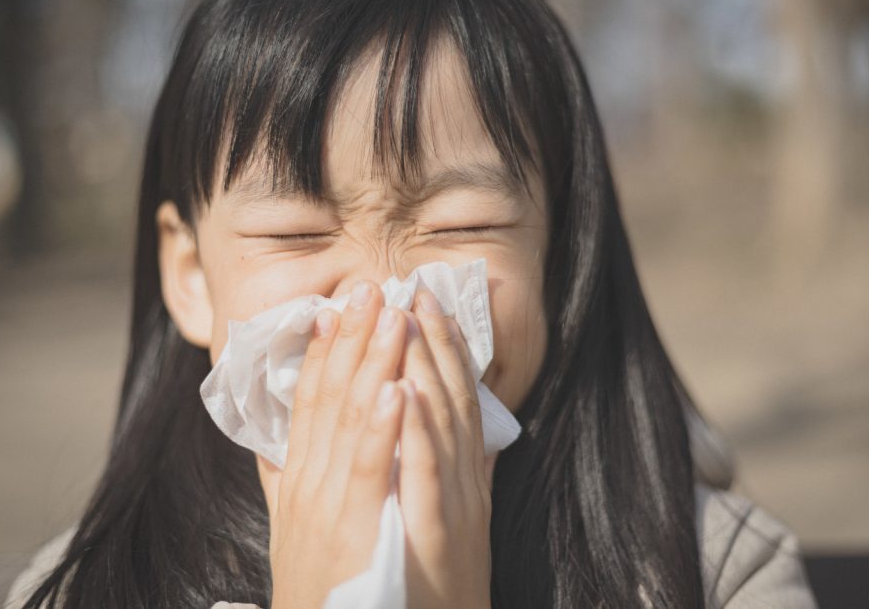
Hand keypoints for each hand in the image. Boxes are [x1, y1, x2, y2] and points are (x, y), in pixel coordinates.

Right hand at [257, 281, 409, 608]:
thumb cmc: (324, 593)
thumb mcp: (297, 532)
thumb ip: (291, 483)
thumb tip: (282, 443)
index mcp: (301, 481)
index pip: (310, 403)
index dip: (323, 354)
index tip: (336, 309)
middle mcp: (309, 485)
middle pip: (331, 397)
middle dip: (352, 340)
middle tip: (368, 288)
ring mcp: (328, 505)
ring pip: (351, 420)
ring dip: (372, 363)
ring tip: (389, 315)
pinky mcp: (353, 530)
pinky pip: (370, 469)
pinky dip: (382, 426)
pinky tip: (396, 388)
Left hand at [396, 287, 493, 608]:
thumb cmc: (428, 588)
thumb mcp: (441, 521)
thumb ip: (431, 474)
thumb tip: (417, 427)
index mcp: (459, 478)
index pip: (450, 399)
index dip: (439, 348)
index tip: (418, 301)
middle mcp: (464, 485)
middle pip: (449, 400)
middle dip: (432, 342)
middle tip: (413, 290)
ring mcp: (453, 508)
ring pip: (442, 426)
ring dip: (426, 370)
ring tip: (408, 320)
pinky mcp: (437, 537)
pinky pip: (426, 478)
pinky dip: (418, 433)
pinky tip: (405, 393)